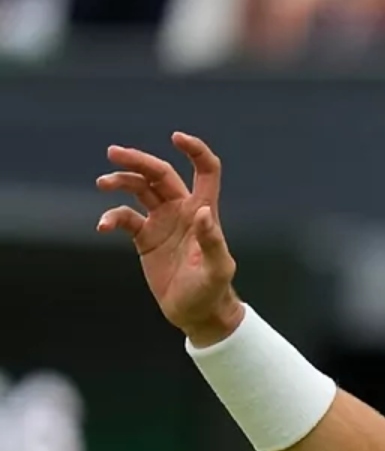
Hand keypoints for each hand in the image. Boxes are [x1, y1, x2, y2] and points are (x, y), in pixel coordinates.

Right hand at [95, 133, 244, 346]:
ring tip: (103, 183)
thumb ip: (212, 241)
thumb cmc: (212, 291)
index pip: (205, 171)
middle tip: (114, 152)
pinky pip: (124, 217)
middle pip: (160, 174)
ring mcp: (162, 222)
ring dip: (121, 181)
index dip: (195, 151)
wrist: (196, 313)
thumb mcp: (217, 269)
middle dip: (139, 161)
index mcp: (204, 212)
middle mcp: (182, 211)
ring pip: (139, 190)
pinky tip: (102, 226)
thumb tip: (202, 213)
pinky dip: (111, 217)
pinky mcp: (145, 237)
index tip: (175, 137)